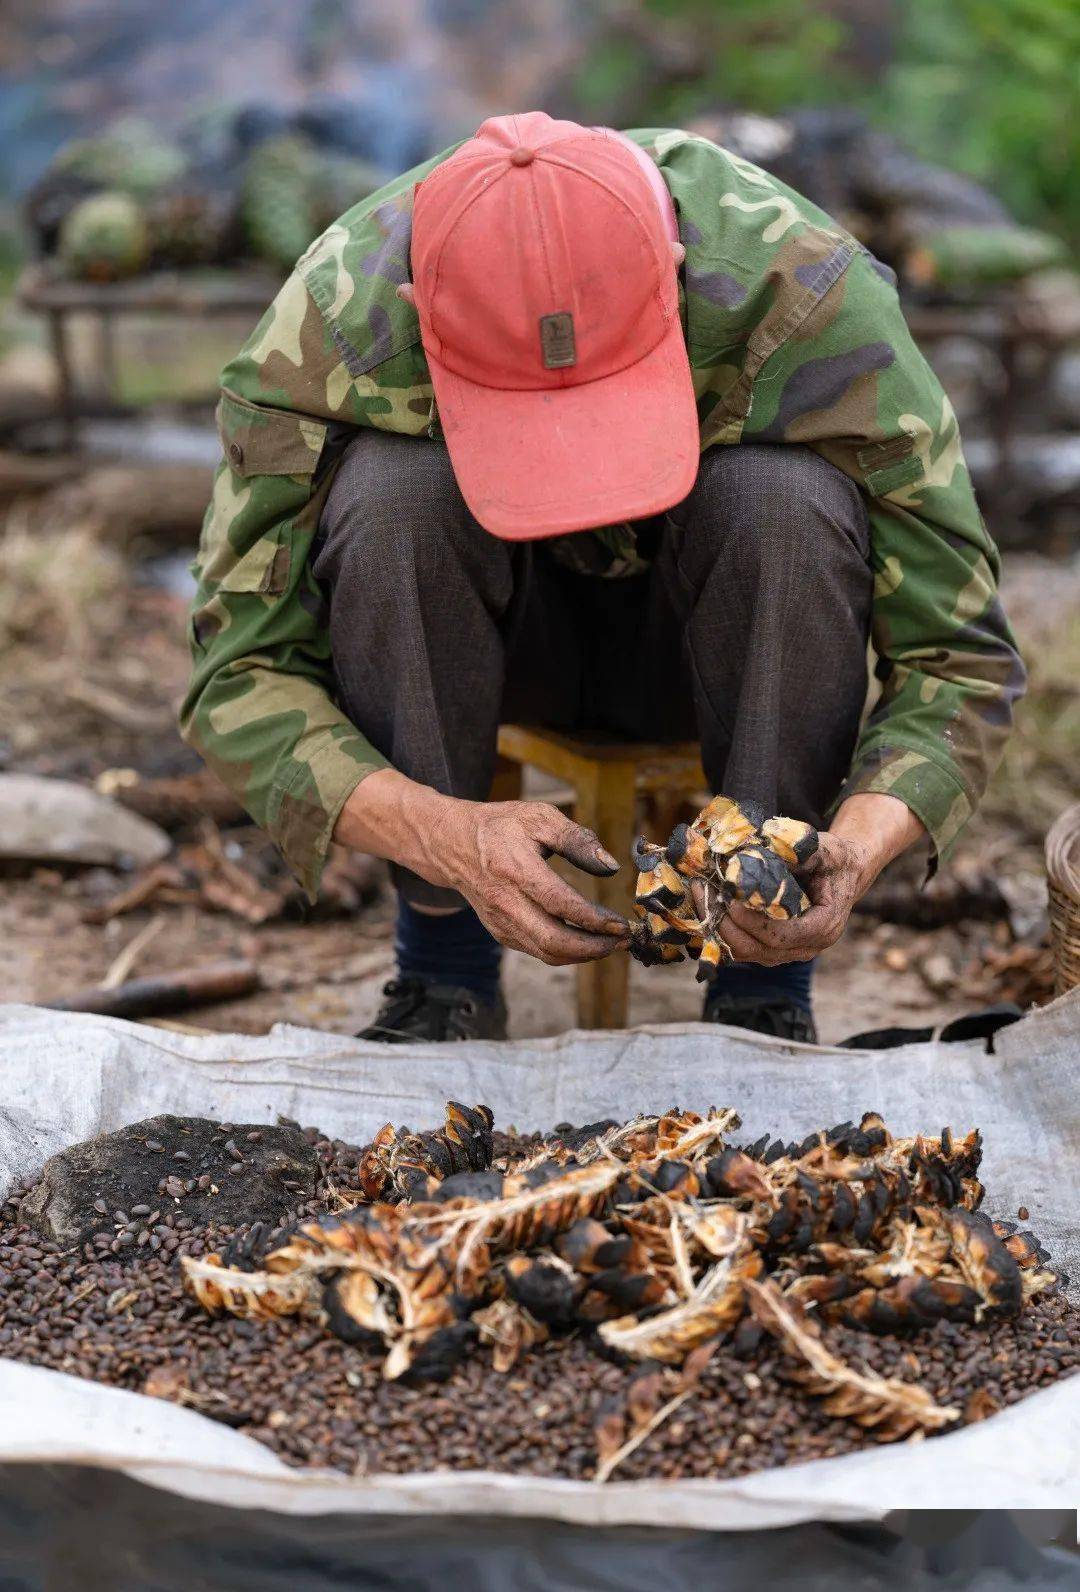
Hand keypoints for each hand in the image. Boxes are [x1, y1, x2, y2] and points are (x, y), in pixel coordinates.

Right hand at [434, 799, 630, 964]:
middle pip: (553, 941)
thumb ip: (576, 839)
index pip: (560, 905)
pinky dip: (566, 953)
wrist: (452, 843)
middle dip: (594, 947)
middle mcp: (505, 902)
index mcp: (515, 869)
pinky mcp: (500, 932)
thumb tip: (610, 866)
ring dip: (583, 954)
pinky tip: (587, 941)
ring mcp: (500, 921)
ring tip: (611, 943)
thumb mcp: (539, 817)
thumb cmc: (500, 826)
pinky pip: (537, 951)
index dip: (594, 920)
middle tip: (623, 940)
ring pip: (546, 953)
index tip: (620, 923)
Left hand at [710, 792, 926, 966]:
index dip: (754, 922)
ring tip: (701, 893)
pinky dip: (720, 928)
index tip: (732, 899)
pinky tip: (707, 902)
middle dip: (726, 922)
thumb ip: (800, 849)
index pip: (782, 936)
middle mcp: (806, 947)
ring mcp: (787, 953)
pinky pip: (740, 947)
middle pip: (757, 949)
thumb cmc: (835, 860)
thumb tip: (763, 846)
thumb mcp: (825, 849)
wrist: (844, 873)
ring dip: (717, 925)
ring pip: (744, 952)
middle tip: (704, 891)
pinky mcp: (771, 949)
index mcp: (824, 927)